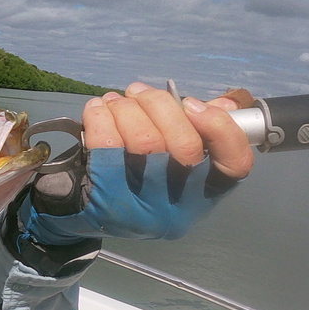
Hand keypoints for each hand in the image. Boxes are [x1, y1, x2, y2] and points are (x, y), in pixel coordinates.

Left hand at [17, 82, 254, 248]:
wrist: (74, 217)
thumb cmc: (130, 183)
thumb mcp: (167, 164)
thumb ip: (197, 134)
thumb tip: (223, 105)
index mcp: (202, 197)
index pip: (234, 165)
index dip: (220, 127)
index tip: (193, 103)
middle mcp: (177, 209)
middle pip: (184, 145)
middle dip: (159, 105)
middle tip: (138, 92)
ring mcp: (142, 210)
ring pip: (145, 142)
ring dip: (128, 108)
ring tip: (116, 100)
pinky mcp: (105, 203)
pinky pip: (107, 148)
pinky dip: (101, 119)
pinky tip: (97, 108)